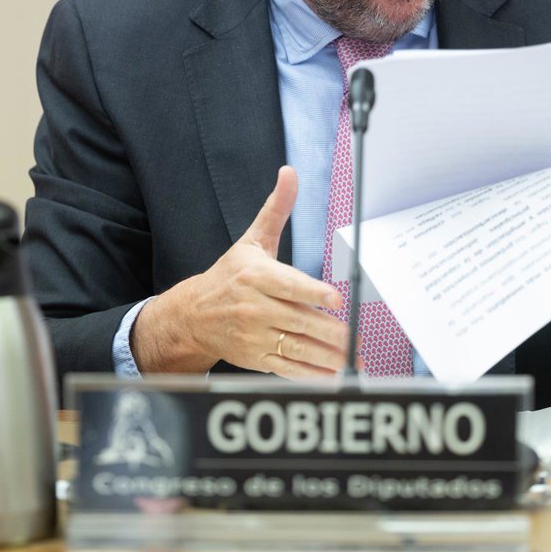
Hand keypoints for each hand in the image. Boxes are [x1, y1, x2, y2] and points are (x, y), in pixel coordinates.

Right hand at [131, 167, 348, 377]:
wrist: (193, 315)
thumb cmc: (229, 277)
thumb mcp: (251, 241)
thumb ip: (275, 209)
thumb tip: (289, 174)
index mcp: (255, 276)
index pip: (288, 284)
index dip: (313, 292)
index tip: (336, 299)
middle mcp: (255, 307)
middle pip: (298, 320)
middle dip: (331, 331)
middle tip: (357, 337)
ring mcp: (255, 336)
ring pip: (297, 347)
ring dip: (327, 356)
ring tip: (354, 359)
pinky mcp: (256, 358)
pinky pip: (288, 369)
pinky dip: (312, 375)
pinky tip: (334, 377)